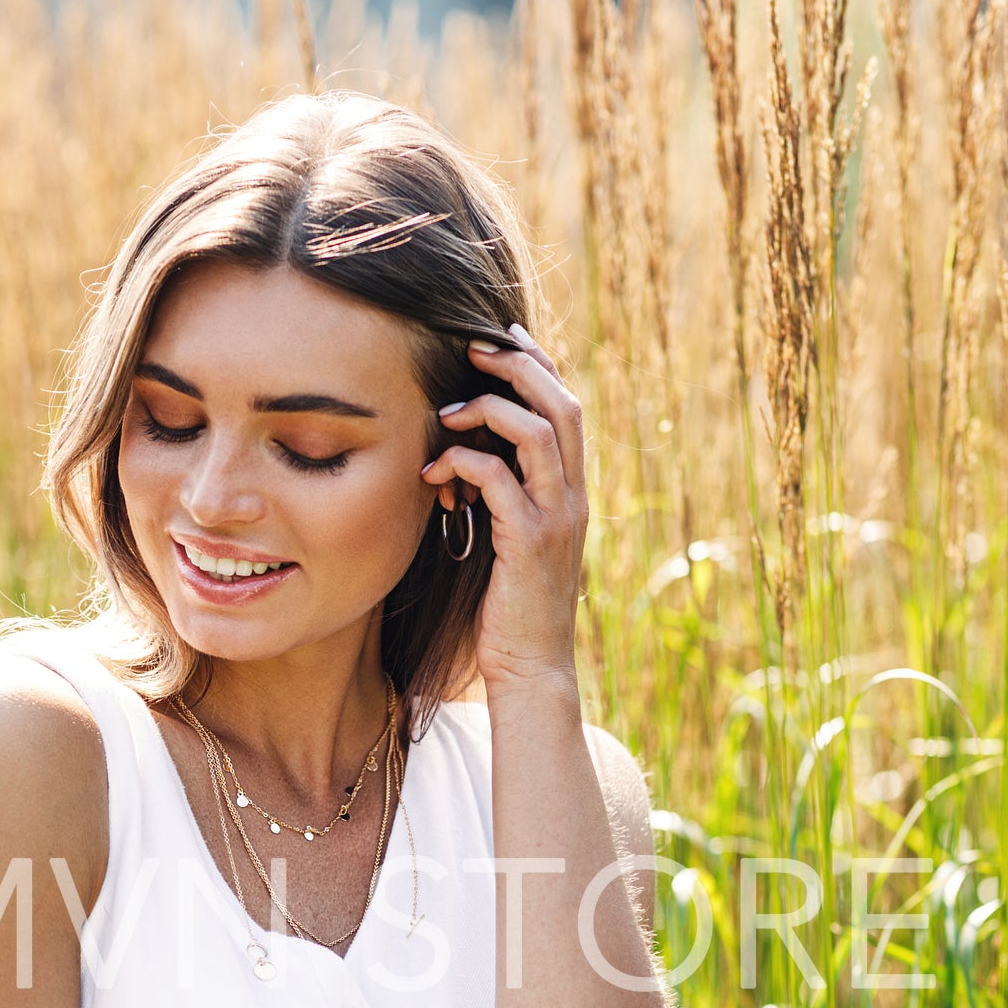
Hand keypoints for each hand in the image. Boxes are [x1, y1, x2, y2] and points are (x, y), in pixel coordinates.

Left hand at [421, 322, 588, 695]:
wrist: (530, 669)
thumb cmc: (510, 609)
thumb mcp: (510, 541)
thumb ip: (502, 496)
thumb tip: (468, 457)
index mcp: (571, 492)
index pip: (567, 408)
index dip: (538, 365)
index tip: (500, 339)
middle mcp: (573, 498)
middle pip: (562, 405)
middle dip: (517, 366)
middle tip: (472, 348)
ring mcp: (556, 519)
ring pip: (539, 432)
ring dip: (488, 409)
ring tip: (446, 414)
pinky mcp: (529, 543)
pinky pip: (500, 479)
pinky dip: (464, 462)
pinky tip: (435, 472)